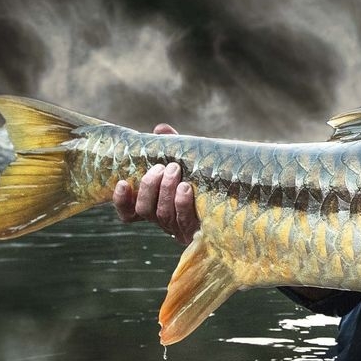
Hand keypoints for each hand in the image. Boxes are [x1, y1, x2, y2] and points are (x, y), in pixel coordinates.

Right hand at [112, 123, 199, 244]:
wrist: (238, 198)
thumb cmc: (205, 178)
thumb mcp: (187, 162)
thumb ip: (171, 147)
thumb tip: (160, 129)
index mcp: (156, 206)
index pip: (129, 212)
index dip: (121, 201)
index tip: (122, 182)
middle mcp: (164, 220)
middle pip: (145, 210)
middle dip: (149, 187)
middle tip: (160, 167)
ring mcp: (180, 229)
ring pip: (163, 214)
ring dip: (166, 190)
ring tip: (174, 169)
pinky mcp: (198, 232)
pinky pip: (185, 221)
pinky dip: (182, 203)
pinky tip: (186, 187)